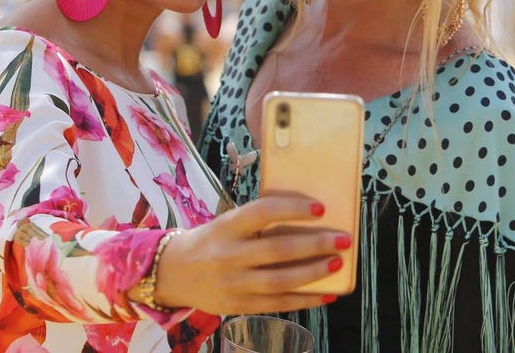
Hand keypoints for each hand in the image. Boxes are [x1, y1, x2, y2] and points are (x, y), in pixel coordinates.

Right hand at [153, 194, 347, 314]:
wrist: (172, 273)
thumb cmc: (210, 241)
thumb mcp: (226, 224)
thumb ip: (257, 222)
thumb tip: (306, 219)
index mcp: (226, 227)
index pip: (262, 212)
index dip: (292, 209)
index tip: (321, 208)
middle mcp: (228, 255)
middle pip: (277, 249)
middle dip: (314, 244)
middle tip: (342, 239)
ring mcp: (233, 284)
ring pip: (280, 280)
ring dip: (314, 273)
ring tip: (336, 263)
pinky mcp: (238, 306)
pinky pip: (278, 303)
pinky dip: (305, 300)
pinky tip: (325, 294)